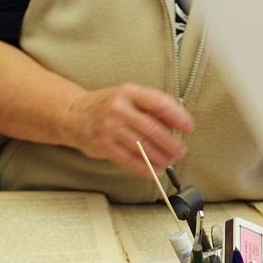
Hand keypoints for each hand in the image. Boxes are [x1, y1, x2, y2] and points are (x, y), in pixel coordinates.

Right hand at [63, 84, 194, 177]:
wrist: (73, 114)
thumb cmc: (107, 106)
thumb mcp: (128, 97)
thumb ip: (150, 107)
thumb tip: (177, 122)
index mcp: (129, 92)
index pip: (159, 103)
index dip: (178, 116)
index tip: (188, 127)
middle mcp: (119, 109)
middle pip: (153, 129)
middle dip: (171, 143)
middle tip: (181, 150)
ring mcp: (110, 127)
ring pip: (143, 146)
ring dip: (161, 157)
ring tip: (170, 161)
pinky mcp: (104, 146)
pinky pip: (129, 160)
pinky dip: (145, 167)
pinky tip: (154, 169)